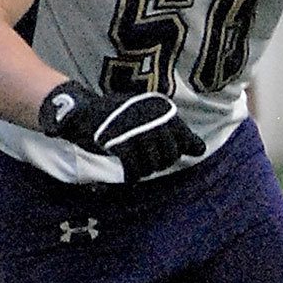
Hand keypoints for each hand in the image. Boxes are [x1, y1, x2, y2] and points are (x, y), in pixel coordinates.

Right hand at [38, 81, 205, 181]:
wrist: (81, 111)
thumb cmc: (117, 117)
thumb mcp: (146, 117)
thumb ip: (172, 131)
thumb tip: (201, 150)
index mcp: (159, 108)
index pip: (183, 137)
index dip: (180, 150)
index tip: (168, 154)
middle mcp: (150, 116)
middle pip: (169, 153)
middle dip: (160, 162)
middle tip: (147, 160)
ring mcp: (134, 128)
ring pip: (154, 162)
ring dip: (146, 169)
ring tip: (138, 165)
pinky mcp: (118, 141)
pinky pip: (134, 168)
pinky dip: (133, 175)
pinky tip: (130, 174)